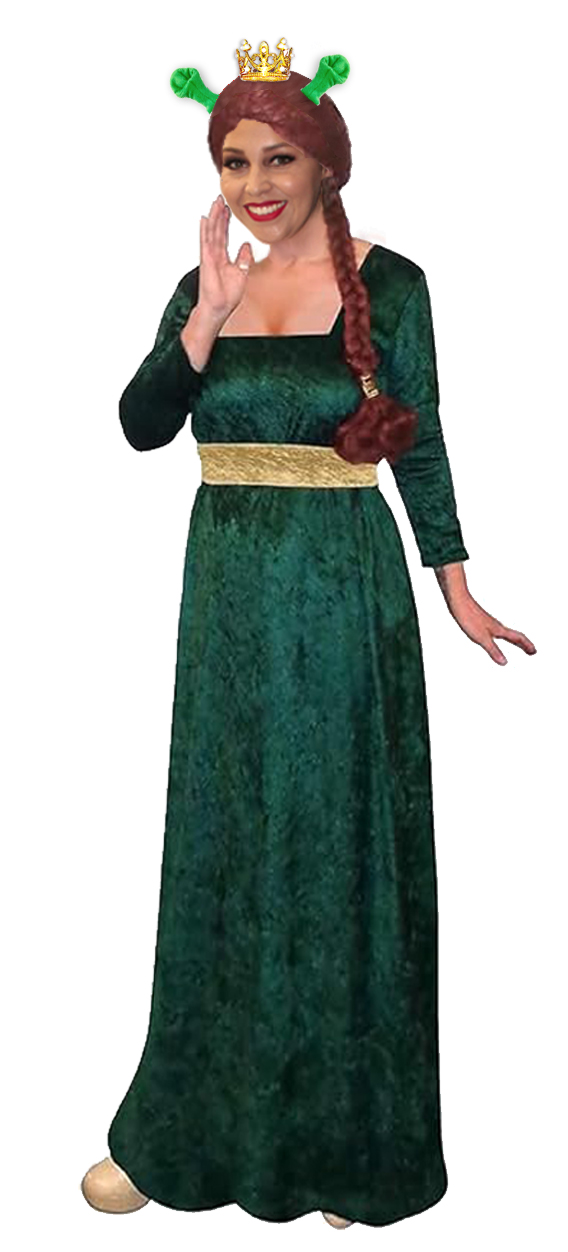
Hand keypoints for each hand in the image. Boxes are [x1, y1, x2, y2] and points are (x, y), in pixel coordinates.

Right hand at [198, 194, 253, 324]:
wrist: (219, 308)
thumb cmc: (227, 296)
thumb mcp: (242, 274)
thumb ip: (243, 259)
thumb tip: (247, 245)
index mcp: (223, 257)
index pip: (224, 235)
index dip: (226, 221)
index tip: (228, 208)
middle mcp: (214, 255)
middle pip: (217, 230)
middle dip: (218, 214)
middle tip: (220, 198)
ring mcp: (209, 257)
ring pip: (211, 232)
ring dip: (213, 217)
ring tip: (215, 202)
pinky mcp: (207, 261)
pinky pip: (205, 242)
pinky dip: (205, 230)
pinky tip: (204, 219)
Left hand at [448, 590, 536, 664]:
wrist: (458, 600)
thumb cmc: (469, 618)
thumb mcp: (481, 638)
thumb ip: (493, 650)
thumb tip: (505, 663)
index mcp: (499, 629)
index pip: (517, 638)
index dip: (526, 645)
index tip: (534, 652)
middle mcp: (496, 625)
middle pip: (514, 635)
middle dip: (524, 644)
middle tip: (532, 651)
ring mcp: (489, 623)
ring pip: (506, 632)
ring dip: (515, 640)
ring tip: (518, 644)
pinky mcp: (481, 621)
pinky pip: (497, 630)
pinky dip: (503, 636)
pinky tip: (496, 635)